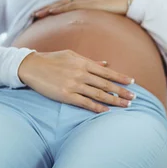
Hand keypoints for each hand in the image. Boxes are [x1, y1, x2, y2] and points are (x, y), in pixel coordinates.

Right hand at [17, 50, 135, 112]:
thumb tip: (105, 63)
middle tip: (134, 98)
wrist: (32, 66)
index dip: (120, 77)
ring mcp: (73, 85)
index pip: (106, 71)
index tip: (132, 82)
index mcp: (82, 62)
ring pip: (98, 94)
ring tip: (125, 105)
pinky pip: (85, 103)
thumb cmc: (52, 59)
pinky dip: (97, 107)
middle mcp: (80, 73)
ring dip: (113, 101)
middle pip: (106, 84)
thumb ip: (89, 61)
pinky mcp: (66, 95)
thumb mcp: (71, 55)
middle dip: (121, 91)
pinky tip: (106, 111)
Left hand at [33, 0, 137, 19]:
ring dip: (49, 9)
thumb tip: (93, 34)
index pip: (65, 7)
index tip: (41, 15)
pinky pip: (71, 5)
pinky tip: (51, 11)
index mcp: (86, 4)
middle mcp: (83, 1)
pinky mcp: (88, 3)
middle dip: (46, 10)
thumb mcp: (105, 19)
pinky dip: (60, 7)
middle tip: (33, 15)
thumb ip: (97, 24)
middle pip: (60, 5)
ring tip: (37, 14)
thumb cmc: (121, 11)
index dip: (53, 10)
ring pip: (62, 4)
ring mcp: (85, 1)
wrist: (131, 1)